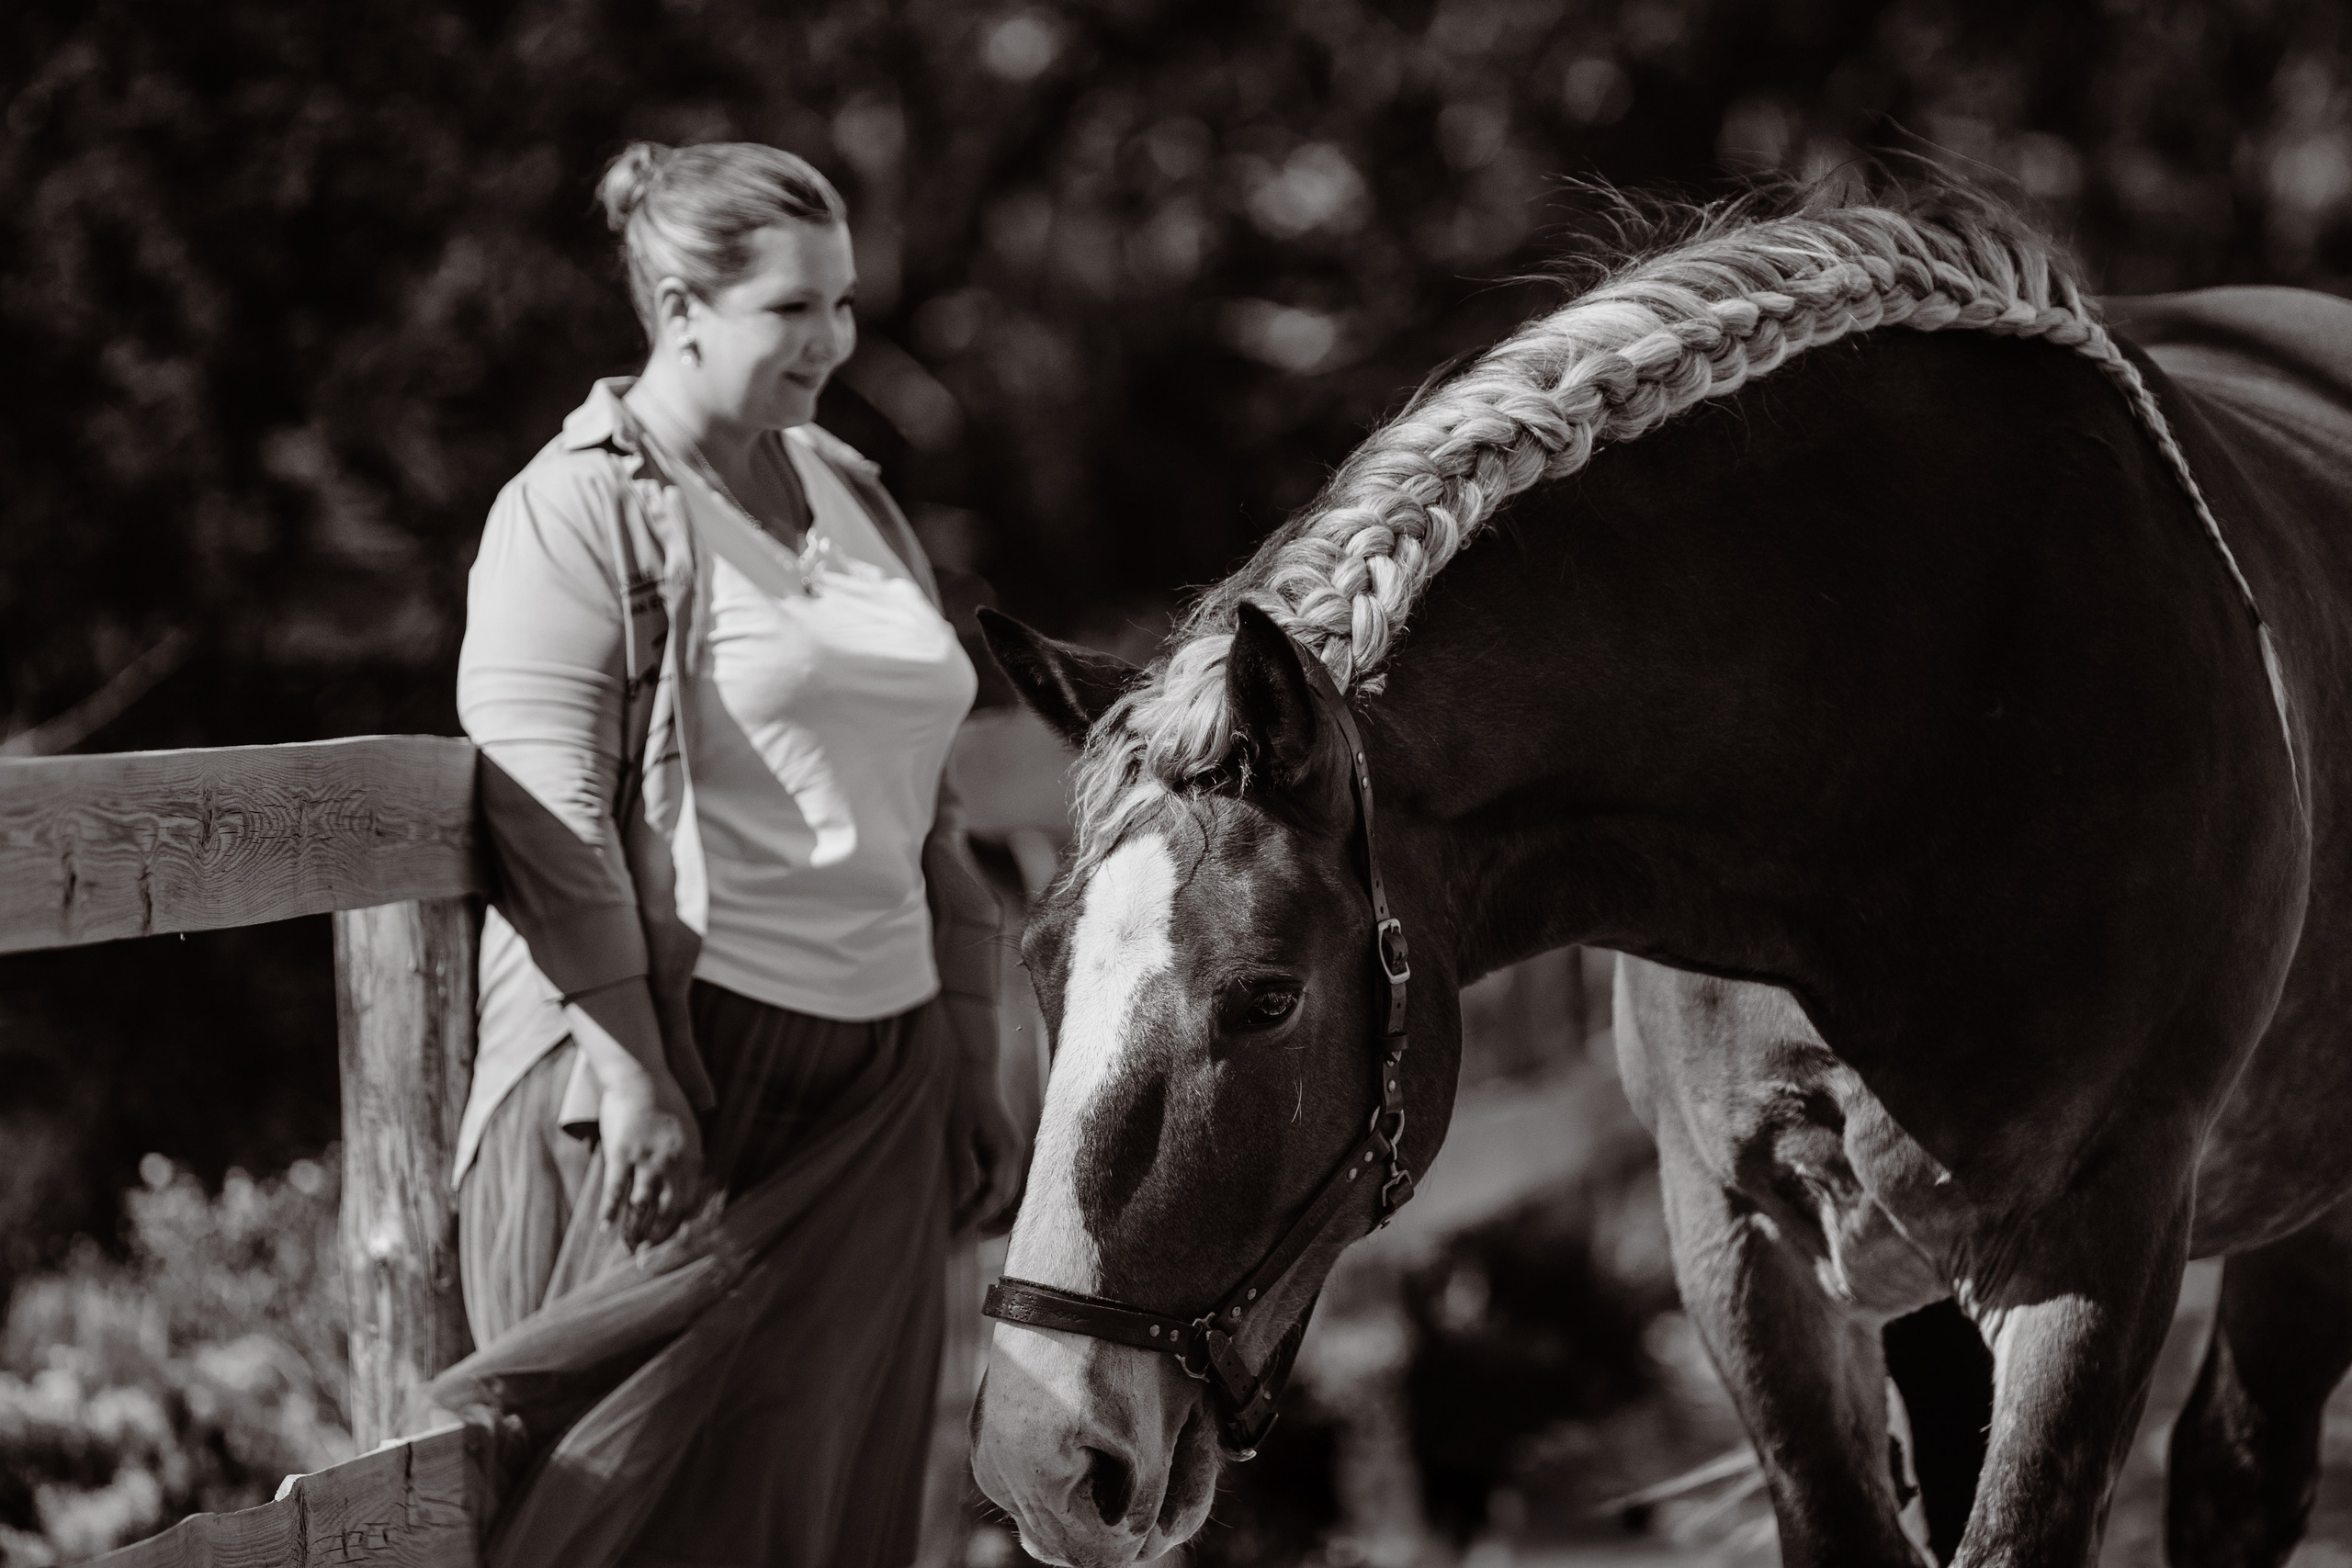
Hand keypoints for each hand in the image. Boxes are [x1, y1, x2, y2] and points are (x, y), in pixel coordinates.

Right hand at [598, 1066, 704, 1249]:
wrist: (641, 1075)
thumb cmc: (665, 1101)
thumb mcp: (689, 1129)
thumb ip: (689, 1158)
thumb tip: (691, 1186)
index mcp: (693, 1157)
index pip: (689, 1203)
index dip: (680, 1229)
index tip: (673, 1248)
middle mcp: (673, 1162)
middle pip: (667, 1211)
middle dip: (658, 1240)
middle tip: (648, 1261)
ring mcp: (646, 1159)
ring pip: (641, 1207)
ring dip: (633, 1232)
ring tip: (627, 1251)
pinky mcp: (622, 1153)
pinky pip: (615, 1190)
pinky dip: (609, 1212)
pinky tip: (605, 1228)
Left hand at [948, 1065, 1024, 1237]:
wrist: (974, 1065)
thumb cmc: (963, 1096)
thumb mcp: (957, 1133)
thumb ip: (962, 1166)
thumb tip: (961, 1202)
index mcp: (1006, 1150)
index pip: (995, 1196)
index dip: (976, 1217)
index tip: (955, 1230)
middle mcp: (1013, 1151)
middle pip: (1003, 1197)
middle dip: (981, 1217)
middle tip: (955, 1233)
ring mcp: (1010, 1147)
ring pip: (1001, 1188)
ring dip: (983, 1205)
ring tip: (958, 1220)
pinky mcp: (1002, 1143)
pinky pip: (997, 1175)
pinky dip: (983, 1191)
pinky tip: (963, 1197)